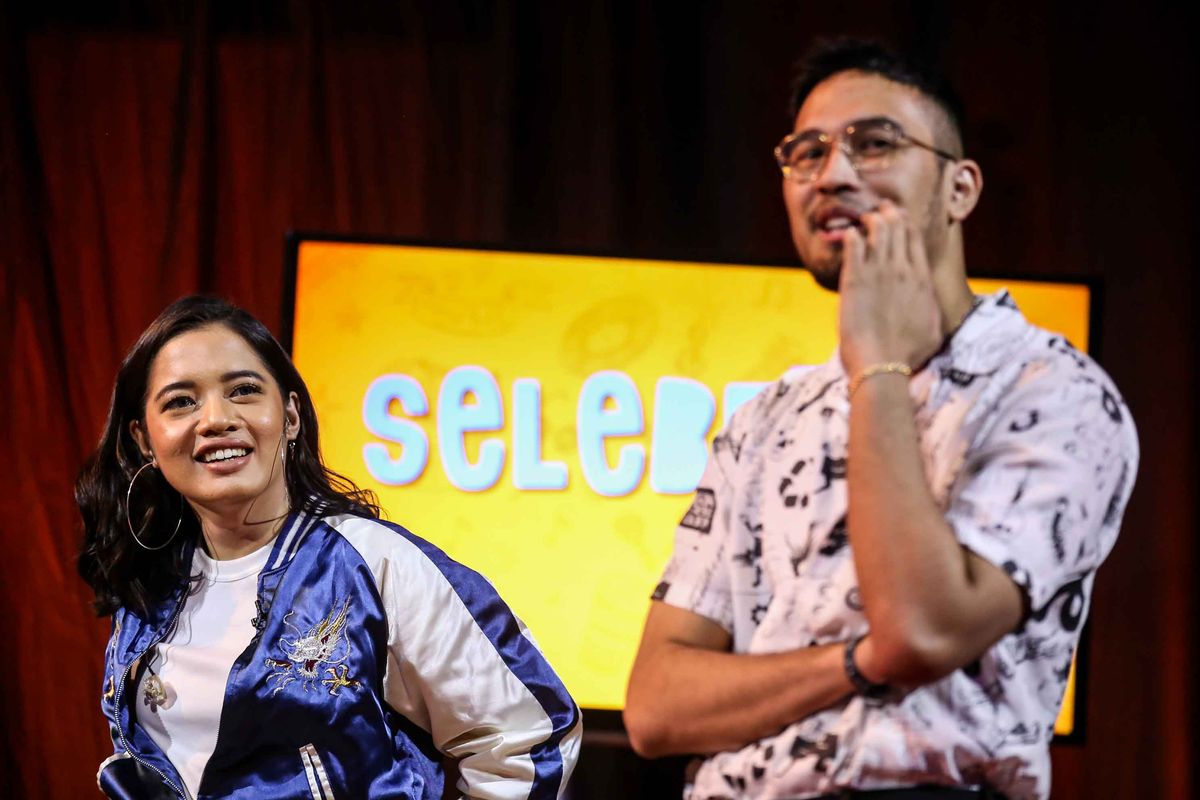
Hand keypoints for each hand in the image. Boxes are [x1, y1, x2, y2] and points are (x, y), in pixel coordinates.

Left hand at [838, 201, 942, 378]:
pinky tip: (849, 234)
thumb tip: (929, 307)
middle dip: (888, 214)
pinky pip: (853, 245)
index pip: (914, 240)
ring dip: (870, 220)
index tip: (898, 217)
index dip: (905, 224)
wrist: (883, 365)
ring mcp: (878, 272)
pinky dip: (852, 235)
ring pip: (877, 230)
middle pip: (897, 228)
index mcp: (922, 279)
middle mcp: (902, 270)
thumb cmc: (908, 355)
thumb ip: (929, 310)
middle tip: (880, 210)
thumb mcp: (932, 330)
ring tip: (864, 218)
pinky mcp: (854, 280)